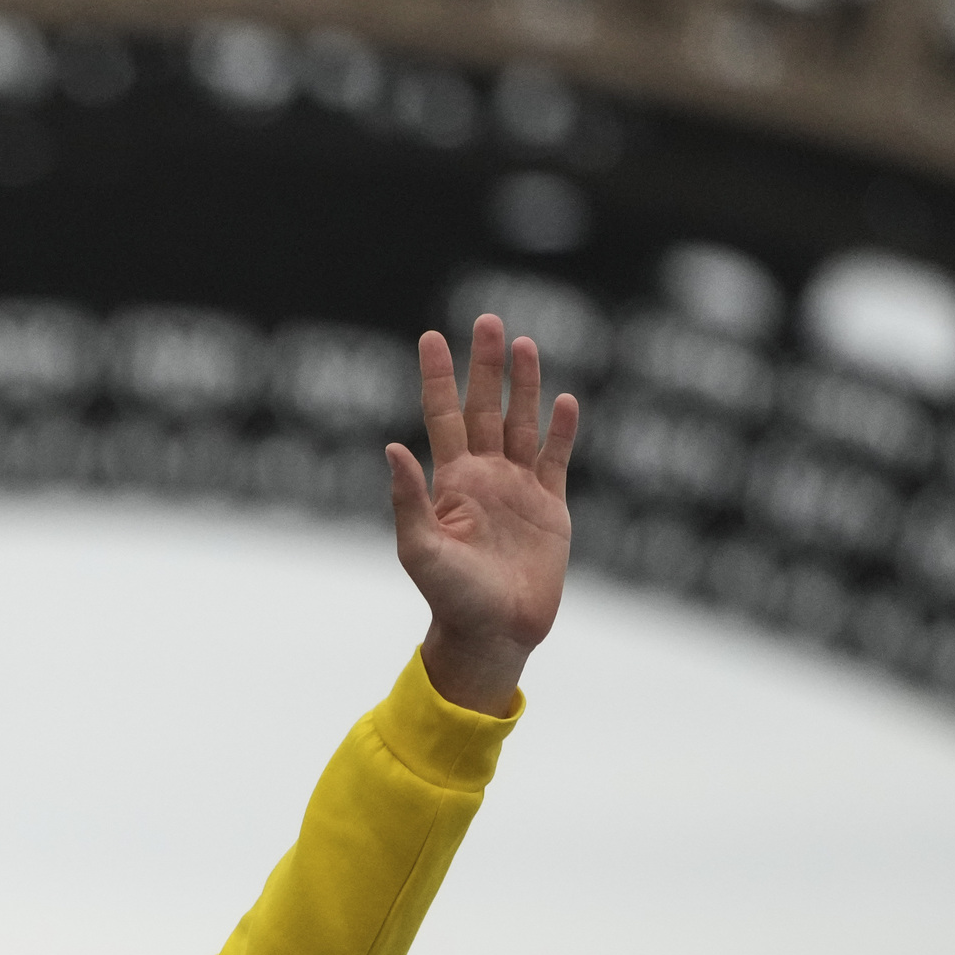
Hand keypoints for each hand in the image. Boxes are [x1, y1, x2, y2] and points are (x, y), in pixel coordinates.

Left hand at [387, 314, 579, 717]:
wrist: (494, 634)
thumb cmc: (450, 597)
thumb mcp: (420, 548)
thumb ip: (408, 499)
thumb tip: (391, 447)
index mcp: (451, 483)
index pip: (442, 415)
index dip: (437, 377)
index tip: (431, 336)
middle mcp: (485, 478)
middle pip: (486, 408)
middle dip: (485, 366)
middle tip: (486, 320)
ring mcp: (519, 490)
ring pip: (523, 425)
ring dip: (525, 386)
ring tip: (524, 344)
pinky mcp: (551, 509)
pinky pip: (556, 460)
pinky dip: (561, 431)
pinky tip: (563, 400)